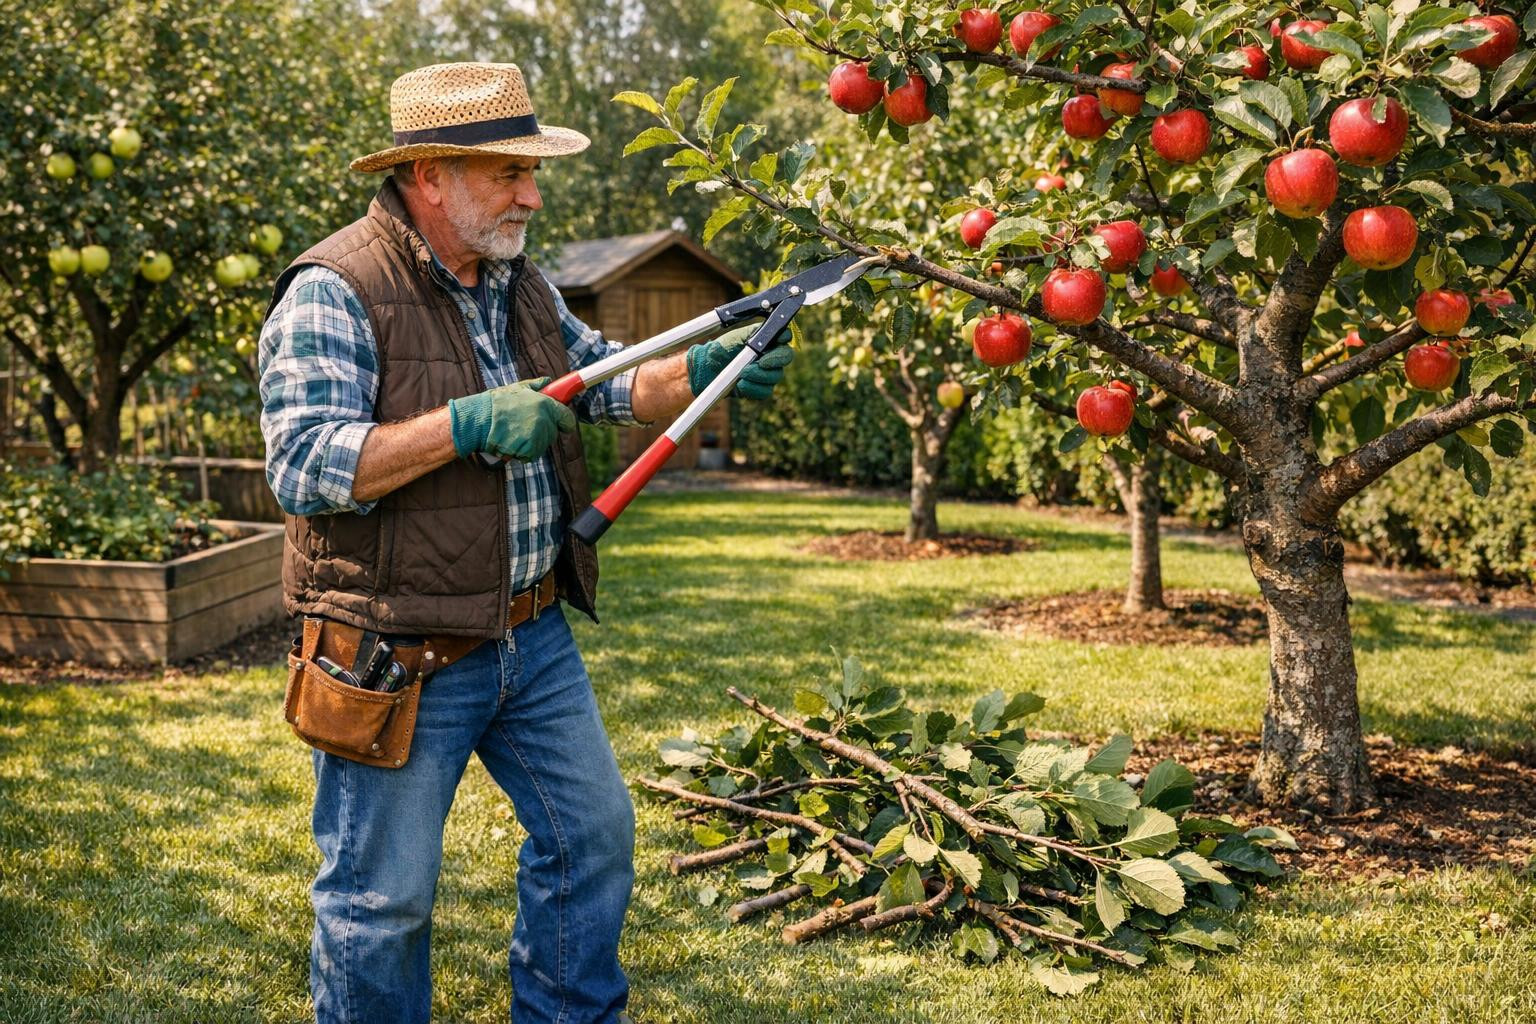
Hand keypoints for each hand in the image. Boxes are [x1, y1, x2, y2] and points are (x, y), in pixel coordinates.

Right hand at [447, 377, 576, 460]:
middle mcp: (544, 420)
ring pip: (543, 444)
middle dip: (542, 431)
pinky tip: (512, 442)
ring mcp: (538, 436)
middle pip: (553, 433)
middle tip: (524, 426)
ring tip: (515, 432)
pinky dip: (524, 452)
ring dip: (532, 442)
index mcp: (545, 404)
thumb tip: (548, 380)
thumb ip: (536, 385)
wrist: (479, 419)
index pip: (568, 418)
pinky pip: (532, 454)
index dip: (564, 422)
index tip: (561, 424)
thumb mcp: (518, 388)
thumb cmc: (497, 403)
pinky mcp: (529, 449)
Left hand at [685, 323, 794, 399]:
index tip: (777, 341)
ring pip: (775, 376)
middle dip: (774, 360)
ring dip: (758, 375)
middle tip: (761, 362)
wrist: (707, 368)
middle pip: (785, 358)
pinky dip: (752, 388)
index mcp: (767, 340)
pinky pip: (765, 391)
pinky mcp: (760, 388)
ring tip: (743, 373)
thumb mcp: (738, 336)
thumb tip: (772, 328)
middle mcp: (771, 356)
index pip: (785, 337)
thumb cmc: (722, 349)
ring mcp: (767, 373)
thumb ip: (756, 332)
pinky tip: (741, 384)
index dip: (784, 339)